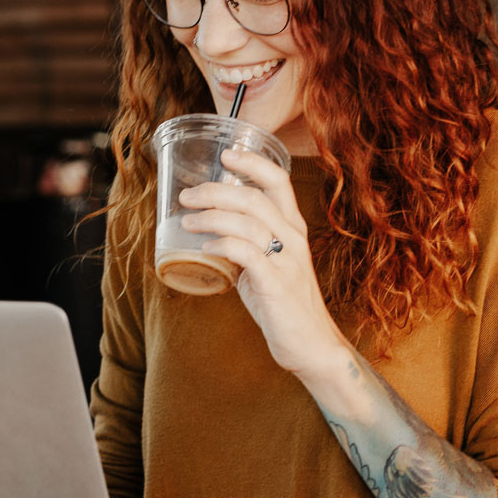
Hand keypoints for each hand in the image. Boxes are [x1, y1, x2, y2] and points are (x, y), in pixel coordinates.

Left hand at [178, 147, 348, 377]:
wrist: (311, 344)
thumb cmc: (284, 303)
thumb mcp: (268, 264)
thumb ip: (247, 244)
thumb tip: (211, 229)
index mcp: (293, 228)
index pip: (279, 181)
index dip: (252, 162)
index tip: (226, 153)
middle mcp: (293, 238)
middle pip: (254, 197)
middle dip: (214, 191)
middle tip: (187, 196)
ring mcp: (287, 260)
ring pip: (247, 222)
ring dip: (211, 217)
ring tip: (187, 221)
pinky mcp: (276, 284)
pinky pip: (247, 254)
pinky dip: (222, 244)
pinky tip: (204, 247)